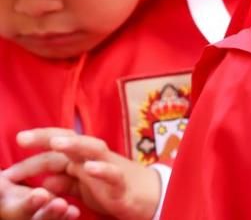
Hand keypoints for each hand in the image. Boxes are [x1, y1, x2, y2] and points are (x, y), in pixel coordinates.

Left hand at [7, 130, 160, 219]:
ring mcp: (109, 167)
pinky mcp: (121, 183)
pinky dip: (102, 169)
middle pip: (70, 141)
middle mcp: (94, 158)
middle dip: (46, 138)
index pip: (56, 148)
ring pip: (92, 150)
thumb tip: (44, 181)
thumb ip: (65, 183)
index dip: (37, 145)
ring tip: (56, 143)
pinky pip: (112, 174)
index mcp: (82, 159)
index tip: (17, 142)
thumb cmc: (113, 189)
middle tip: (21, 138)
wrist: (149, 196)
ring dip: (75, 145)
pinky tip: (89, 167)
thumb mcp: (83, 187)